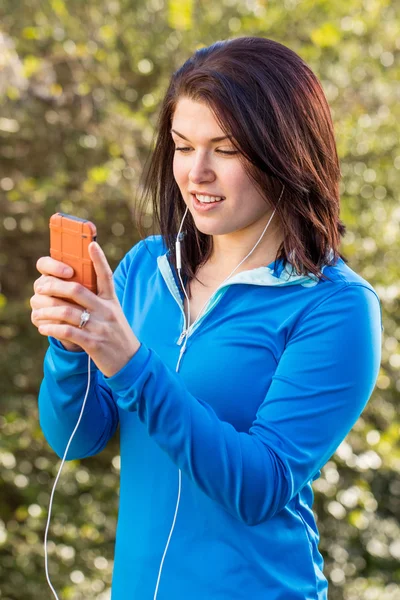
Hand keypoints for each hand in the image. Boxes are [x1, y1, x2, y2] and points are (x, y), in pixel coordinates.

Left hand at [32, 242, 140, 376]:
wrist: (130, 361)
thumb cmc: (116, 335)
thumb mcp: (113, 313)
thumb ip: (98, 301)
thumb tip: (75, 288)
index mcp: (111, 301)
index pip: (106, 276)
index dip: (98, 259)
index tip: (91, 245)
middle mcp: (107, 311)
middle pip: (77, 290)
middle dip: (55, 286)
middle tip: (41, 287)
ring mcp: (100, 327)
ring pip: (68, 311)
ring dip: (48, 311)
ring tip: (38, 313)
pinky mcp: (94, 343)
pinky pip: (68, 332)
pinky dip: (52, 329)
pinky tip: (44, 328)